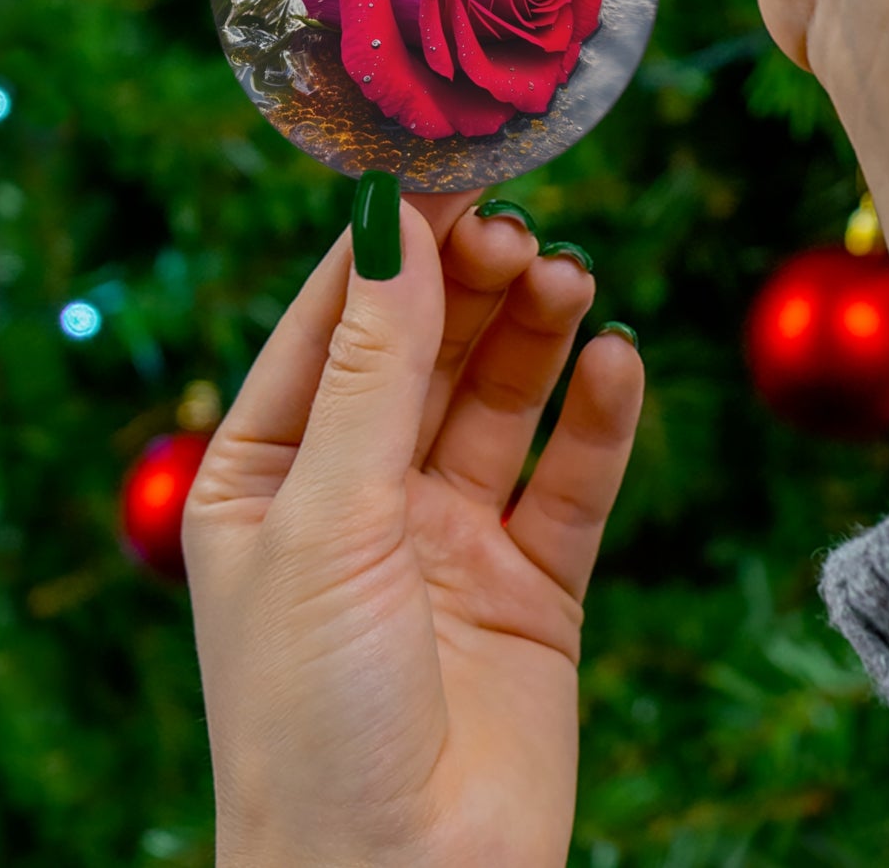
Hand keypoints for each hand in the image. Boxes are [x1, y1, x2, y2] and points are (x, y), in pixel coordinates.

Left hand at [183, 188, 643, 867]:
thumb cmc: (314, 715)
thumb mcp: (328, 518)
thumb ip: (373, 370)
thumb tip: (392, 225)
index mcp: (270, 477)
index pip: (333, 326)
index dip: (390, 248)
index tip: (449, 172)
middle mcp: (361, 496)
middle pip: (428, 352)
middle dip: (472, 287)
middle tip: (523, 232)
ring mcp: (450, 537)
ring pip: (503, 401)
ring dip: (537, 336)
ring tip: (571, 281)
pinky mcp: (534, 582)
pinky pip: (572, 479)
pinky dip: (599, 418)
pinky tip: (618, 362)